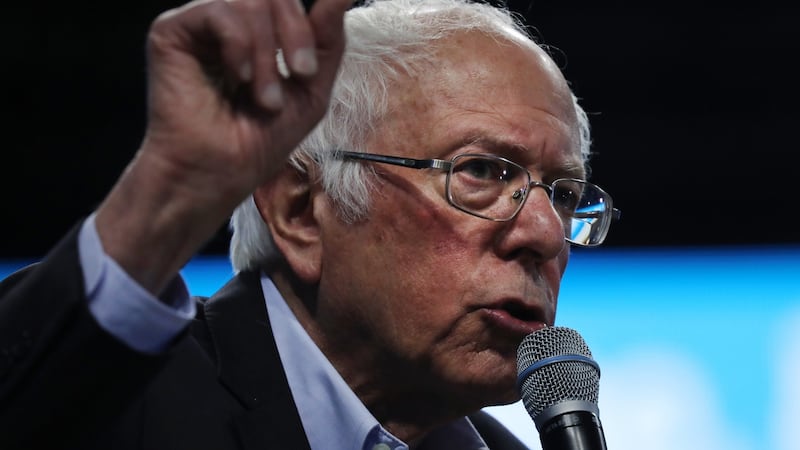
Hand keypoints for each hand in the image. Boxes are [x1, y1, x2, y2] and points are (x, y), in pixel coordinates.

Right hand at [95, 0, 350, 294]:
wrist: (219, 173)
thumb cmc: (260, 139)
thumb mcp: (311, 88)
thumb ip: (328, 37)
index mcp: (259, 34)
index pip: (287, 3)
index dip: (305, 28)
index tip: (308, 72)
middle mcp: (228, 23)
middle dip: (294, 36)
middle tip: (298, 77)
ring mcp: (200, 25)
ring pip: (249, 3)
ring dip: (267, 55)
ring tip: (264, 98)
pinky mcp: (172, 31)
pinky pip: (216, 11)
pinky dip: (238, 44)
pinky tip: (238, 78)